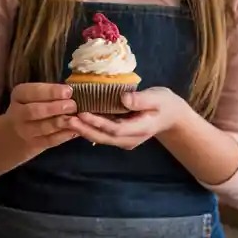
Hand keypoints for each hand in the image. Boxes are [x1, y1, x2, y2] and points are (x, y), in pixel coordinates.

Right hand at [1, 83, 78, 151]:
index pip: (32, 92)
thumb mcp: (30, 97)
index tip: (68, 91)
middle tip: (73, 105)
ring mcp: (25, 131)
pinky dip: (64, 135)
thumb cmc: (28, 109)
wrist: (12, 135)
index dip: (51, 92)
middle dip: (56, 107)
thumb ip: (48, 93)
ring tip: (75, 118)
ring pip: (43, 127)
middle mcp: (18, 113)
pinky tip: (75, 130)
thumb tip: (72, 92)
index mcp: (19, 96)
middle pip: (35, 111)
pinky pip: (50, 140)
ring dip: (61, 122)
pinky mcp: (34, 145)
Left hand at [66, 87, 189, 149]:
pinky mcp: (119, 137)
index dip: (97, 122)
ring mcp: (124, 140)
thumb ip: (141, 99)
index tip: (82, 113)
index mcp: (140, 129)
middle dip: (84, 129)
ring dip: (83, 130)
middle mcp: (130, 139)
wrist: (172, 117)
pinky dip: (88, 128)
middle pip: (104, 137)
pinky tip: (75, 120)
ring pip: (101, 138)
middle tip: (65, 118)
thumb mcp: (157, 98)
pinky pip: (102, 134)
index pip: (115, 129)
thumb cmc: (165, 104)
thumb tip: (123, 98)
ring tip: (65, 119)